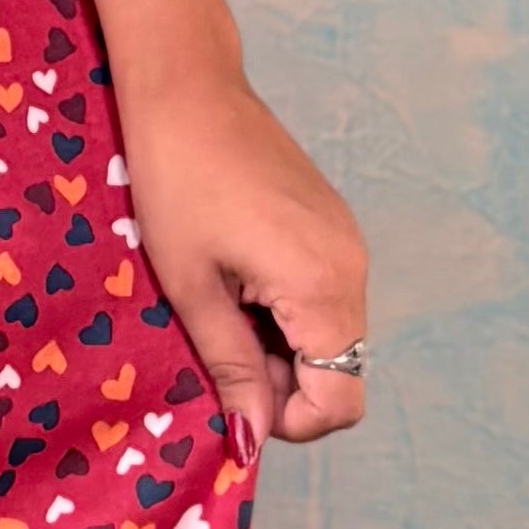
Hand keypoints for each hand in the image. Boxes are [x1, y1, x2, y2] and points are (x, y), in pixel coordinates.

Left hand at [115, 65, 367, 464]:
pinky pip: (327, 296)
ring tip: (220, 307)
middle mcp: (353, 268)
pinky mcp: (335, 225)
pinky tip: (237, 281)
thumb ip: (232, 366)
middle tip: (216, 348)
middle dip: (284, 383)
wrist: (188, 90)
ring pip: (333, 335)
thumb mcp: (191, 287)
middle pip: (341, 371)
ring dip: (283, 346)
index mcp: (322, 287)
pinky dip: (288, 311)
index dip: (291, 421)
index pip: (341, 400)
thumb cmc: (175, 183)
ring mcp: (349, 243)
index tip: (237, 396)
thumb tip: (252, 438)